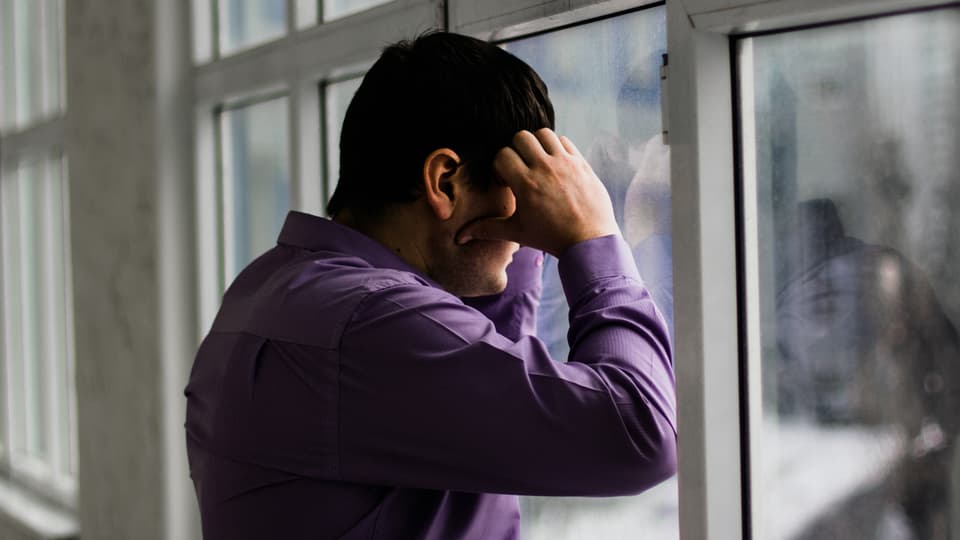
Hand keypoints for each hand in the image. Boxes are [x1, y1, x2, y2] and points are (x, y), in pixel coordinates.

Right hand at [456, 129, 619, 256]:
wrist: (589, 242)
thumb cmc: (550, 238)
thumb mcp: (516, 232)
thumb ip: (487, 229)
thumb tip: (460, 236)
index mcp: (526, 183)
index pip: (502, 155)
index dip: (499, 166)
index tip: (506, 181)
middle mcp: (545, 168)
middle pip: (521, 137)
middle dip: (515, 150)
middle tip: (520, 168)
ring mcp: (565, 163)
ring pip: (543, 134)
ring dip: (536, 144)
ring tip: (537, 162)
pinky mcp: (581, 163)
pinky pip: (564, 141)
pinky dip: (556, 147)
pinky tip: (555, 165)